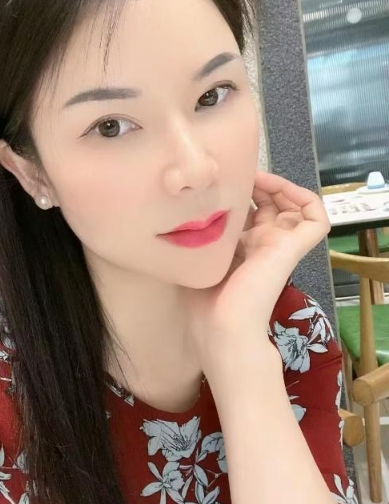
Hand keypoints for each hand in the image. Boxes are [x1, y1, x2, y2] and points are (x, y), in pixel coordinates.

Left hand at [185, 170, 330, 368]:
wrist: (222, 329)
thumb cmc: (203, 303)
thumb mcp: (197, 259)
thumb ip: (199, 235)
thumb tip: (188, 209)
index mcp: (241, 250)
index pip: (248, 212)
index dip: (239, 193)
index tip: (220, 182)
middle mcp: (262, 245)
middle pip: (272, 204)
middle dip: (257, 184)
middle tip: (239, 174)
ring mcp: (280, 246)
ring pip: (296, 207)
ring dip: (280, 186)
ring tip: (258, 177)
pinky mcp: (293, 248)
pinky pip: (316, 217)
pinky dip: (305, 197)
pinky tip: (279, 187)